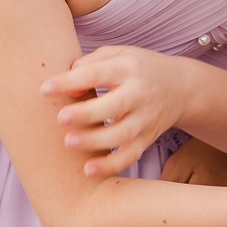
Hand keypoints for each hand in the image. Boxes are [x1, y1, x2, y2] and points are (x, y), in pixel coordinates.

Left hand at [43, 45, 192, 177]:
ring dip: (95, 142)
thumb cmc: (137, 68)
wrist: (182, 87)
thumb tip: (65, 90)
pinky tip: (88, 170)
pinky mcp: (147, 138)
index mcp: (127, 68)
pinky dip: (111, 165)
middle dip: (86, 113)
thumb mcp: (117, 55)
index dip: (70, 81)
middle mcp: (139, 93)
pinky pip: (130, 156)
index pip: (97, 73)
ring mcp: (144, 118)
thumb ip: (88, 66)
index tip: (44, 89)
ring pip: (122, 135)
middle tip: (60, 118)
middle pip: (114, 106)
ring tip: (69, 143)